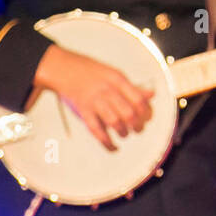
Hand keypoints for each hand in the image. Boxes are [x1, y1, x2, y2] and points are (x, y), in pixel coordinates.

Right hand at [31, 45, 153, 150]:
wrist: (64, 68)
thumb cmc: (92, 71)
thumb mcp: (114, 74)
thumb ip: (132, 87)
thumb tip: (152, 95)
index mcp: (118, 80)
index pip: (138, 98)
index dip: (145, 111)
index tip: (146, 117)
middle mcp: (107, 90)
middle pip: (128, 112)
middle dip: (136, 125)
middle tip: (138, 129)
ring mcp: (94, 101)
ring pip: (114, 121)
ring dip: (123, 132)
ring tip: (124, 134)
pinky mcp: (83, 110)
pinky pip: (96, 129)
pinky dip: (106, 141)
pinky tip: (112, 146)